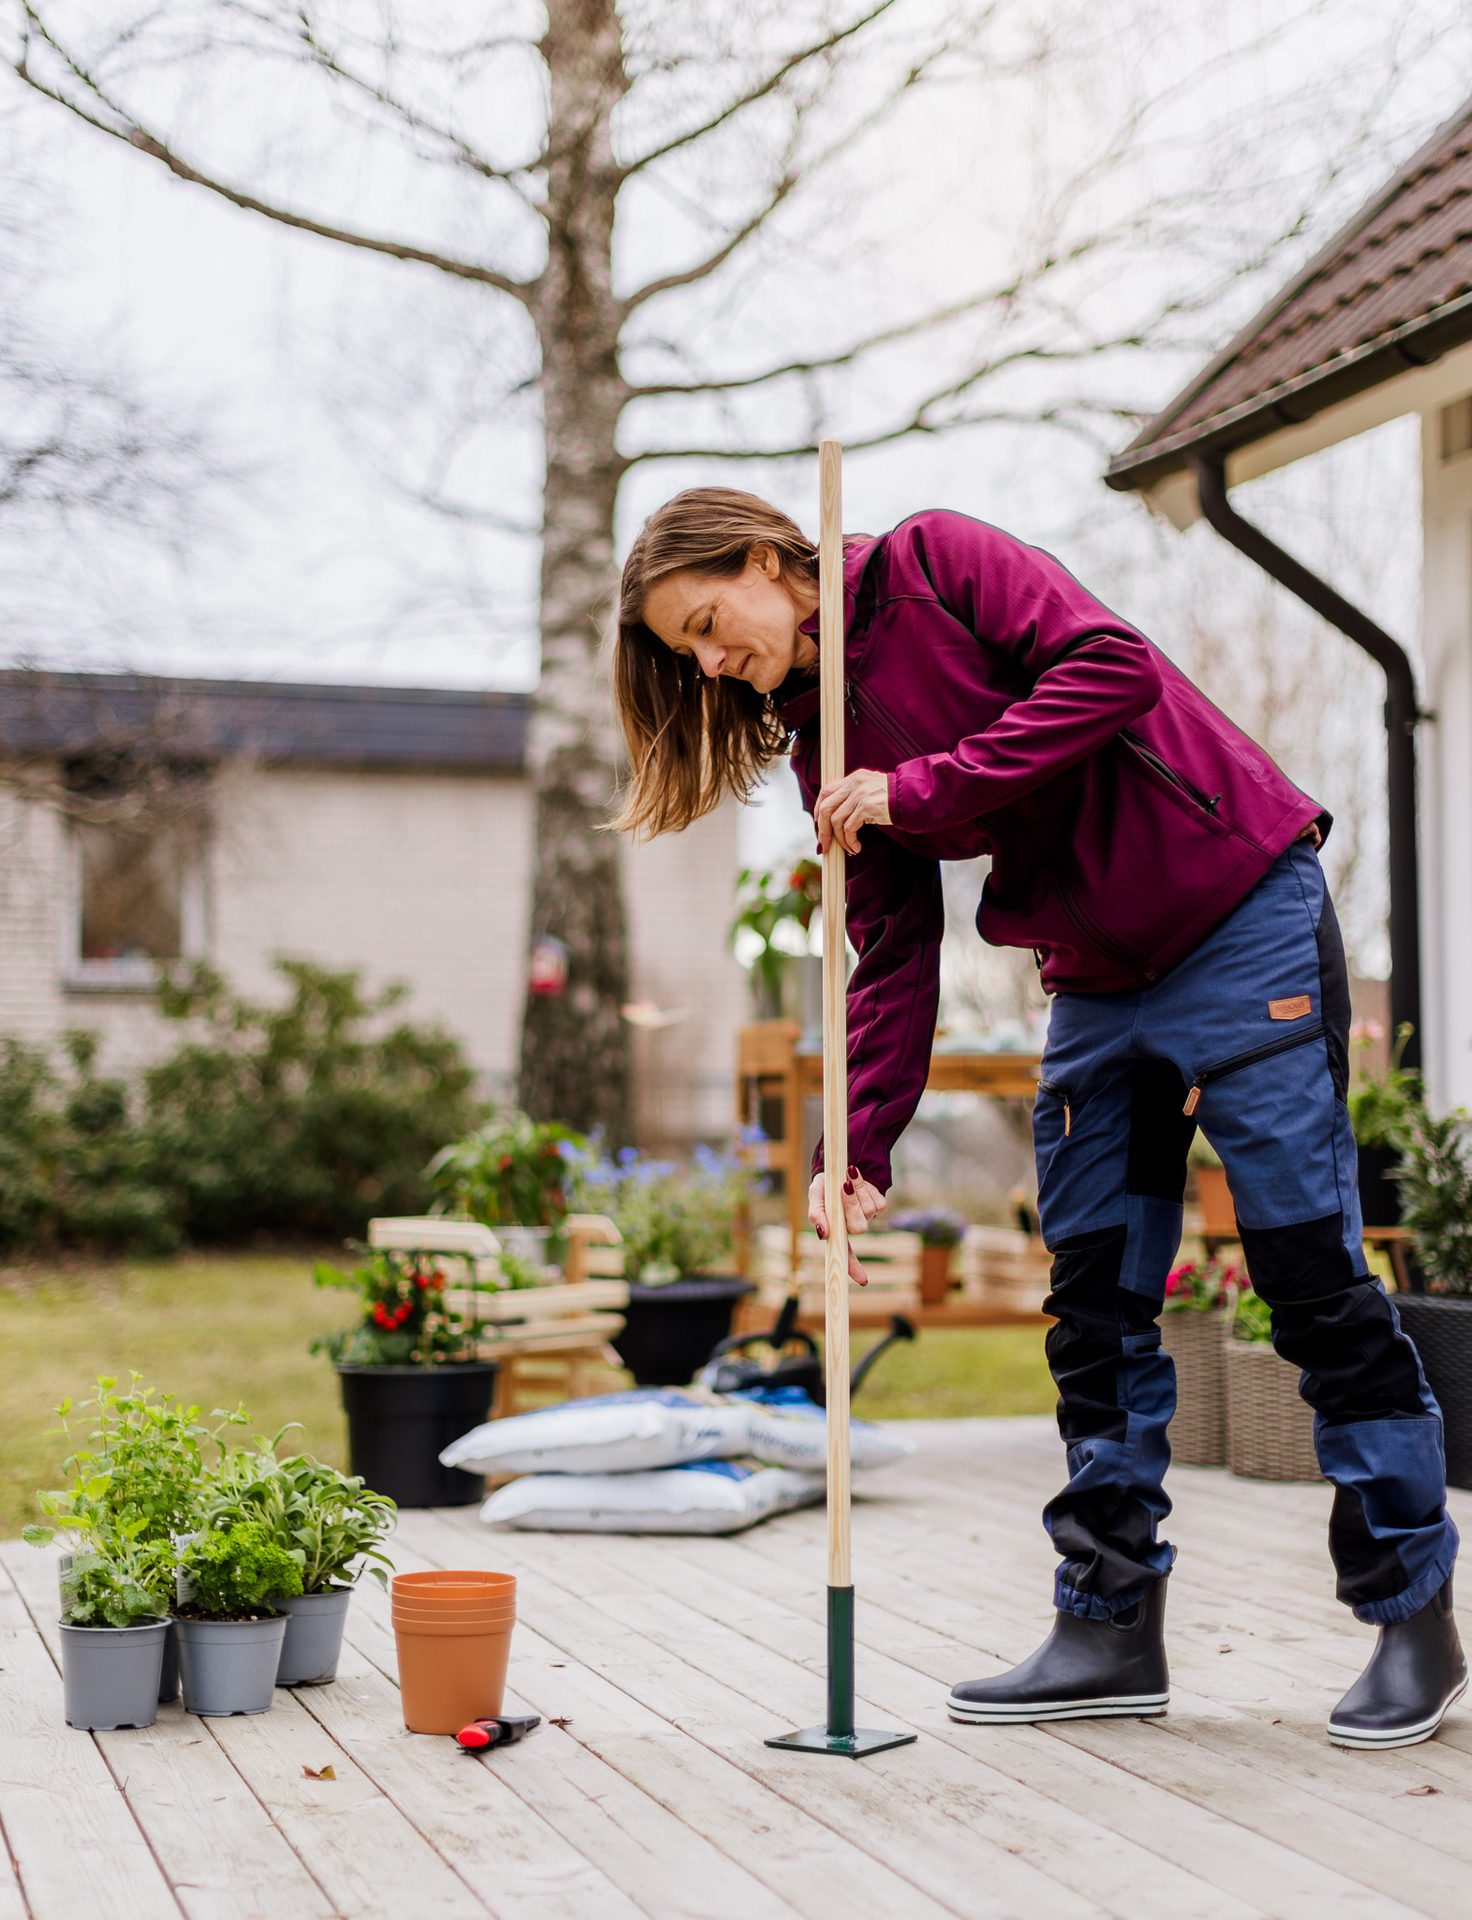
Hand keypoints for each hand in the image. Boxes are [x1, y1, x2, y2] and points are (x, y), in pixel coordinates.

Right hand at [807, 1167, 886, 1286]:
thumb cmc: (824, 1186)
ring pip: (869, 1212)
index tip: (862, 1280)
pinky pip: (878, 1202)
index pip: (845, 1254)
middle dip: (851, 1205)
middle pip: (859, 1228)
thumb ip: (816, 1215)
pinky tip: (858, 1180)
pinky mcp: (880, 1205)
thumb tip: (823, 1235)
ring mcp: (868, 1217)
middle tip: (843, 1186)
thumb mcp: (815, 1196)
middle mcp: (853, 1226)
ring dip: (858, 1191)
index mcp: (837, 1230)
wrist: (841, 1165)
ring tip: (847, 1179)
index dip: (853, 1267)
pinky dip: (866, 1187)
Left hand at [815, 769, 889, 854]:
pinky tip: (857, 847)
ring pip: (836, 820)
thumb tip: (835, 818)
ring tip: (850, 848)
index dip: (818, 809)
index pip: (826, 791)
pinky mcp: (866, 806)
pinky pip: (849, 828)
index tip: (820, 825)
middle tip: (825, 845)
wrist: (914, 798)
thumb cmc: (895, 800)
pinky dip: (850, 841)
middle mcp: (854, 783)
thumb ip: (854, 797)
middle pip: (826, 807)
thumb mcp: (871, 792)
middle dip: (823, 830)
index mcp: (853, 778)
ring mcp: (860, 794)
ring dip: (840, 840)